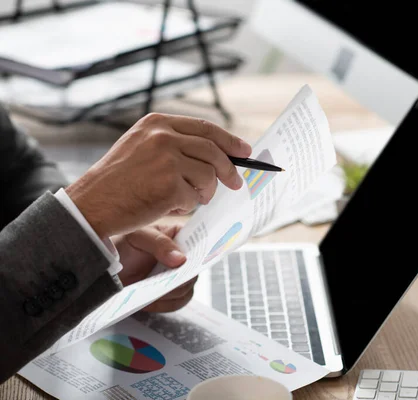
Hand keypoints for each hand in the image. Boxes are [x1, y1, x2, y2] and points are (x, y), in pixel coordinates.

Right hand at [66, 113, 251, 237]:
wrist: (92, 204)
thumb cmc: (118, 180)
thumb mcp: (142, 147)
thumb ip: (175, 144)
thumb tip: (218, 152)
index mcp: (157, 123)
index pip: (204, 128)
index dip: (229, 139)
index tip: (244, 151)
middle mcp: (163, 136)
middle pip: (213, 150)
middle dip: (229, 169)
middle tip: (236, 184)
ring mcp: (166, 159)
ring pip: (209, 175)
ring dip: (205, 191)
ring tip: (190, 198)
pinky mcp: (169, 184)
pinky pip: (195, 197)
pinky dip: (187, 204)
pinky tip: (169, 205)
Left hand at [115, 223, 196, 312]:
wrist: (102, 268)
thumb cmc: (120, 245)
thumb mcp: (137, 237)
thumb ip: (159, 244)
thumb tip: (181, 260)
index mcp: (178, 235)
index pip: (200, 242)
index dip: (200, 253)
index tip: (189, 263)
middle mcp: (182, 255)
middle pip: (195, 270)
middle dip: (180, 279)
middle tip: (165, 282)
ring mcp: (176, 275)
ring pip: (187, 289)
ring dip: (170, 294)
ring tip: (151, 292)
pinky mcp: (168, 293)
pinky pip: (177, 303)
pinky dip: (164, 305)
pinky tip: (148, 301)